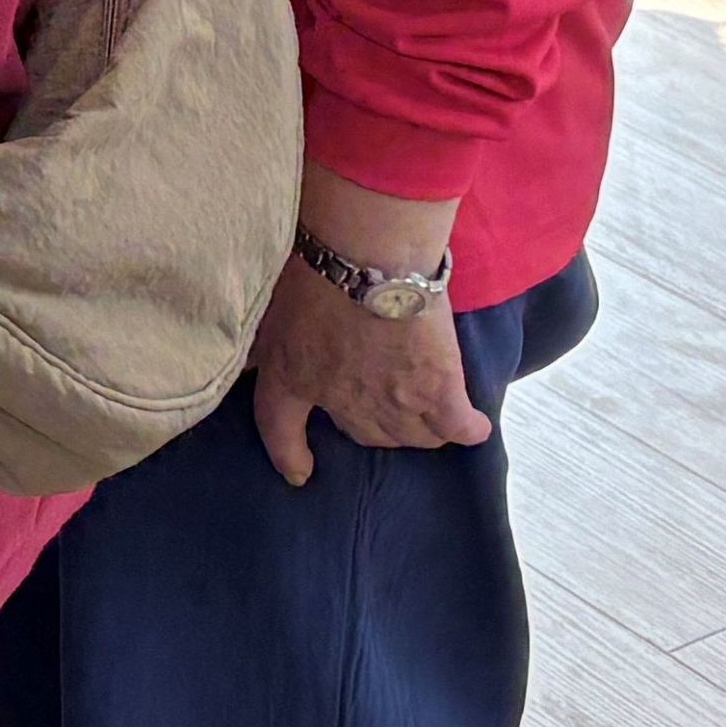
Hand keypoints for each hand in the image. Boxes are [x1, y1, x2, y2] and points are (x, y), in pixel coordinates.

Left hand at [247, 240, 488, 487]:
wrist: (368, 252)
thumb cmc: (313, 261)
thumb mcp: (271, 300)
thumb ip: (267, 331)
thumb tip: (253, 345)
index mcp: (291, 375)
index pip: (278, 428)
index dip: (287, 454)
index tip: (299, 473)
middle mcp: (342, 400)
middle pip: (366, 434)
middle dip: (376, 423)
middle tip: (387, 400)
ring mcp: (393, 401)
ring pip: (416, 435)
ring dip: (422, 426)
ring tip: (432, 409)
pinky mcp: (438, 390)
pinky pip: (458, 428)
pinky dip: (467, 428)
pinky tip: (473, 425)